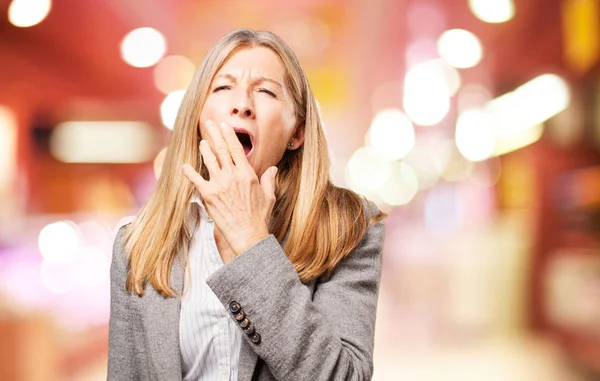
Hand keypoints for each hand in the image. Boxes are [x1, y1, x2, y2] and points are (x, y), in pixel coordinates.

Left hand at [182, 120, 277, 255]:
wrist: (248, 235)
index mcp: (247, 174)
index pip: (236, 149)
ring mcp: (219, 185)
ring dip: (205, 149)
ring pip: (210, 161)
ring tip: (202, 141)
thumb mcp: (269, 196)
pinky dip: (189, 172)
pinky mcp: (209, 196)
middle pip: (221, 150)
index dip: (229, 136)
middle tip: (209, 124)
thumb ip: (269, 180)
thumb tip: (273, 169)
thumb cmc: (259, 217)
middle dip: (215, 135)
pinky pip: (196, 180)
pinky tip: (184, 166)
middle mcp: (232, 176)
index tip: (224, 126)